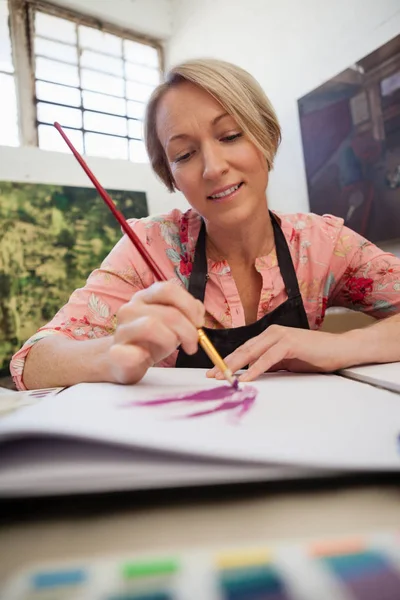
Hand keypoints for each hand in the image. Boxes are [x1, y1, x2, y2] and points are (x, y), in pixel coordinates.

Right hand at [109, 282, 204, 383]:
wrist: (121, 361)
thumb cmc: (150, 340)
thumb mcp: (170, 322)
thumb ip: (186, 311)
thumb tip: (199, 310)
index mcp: (144, 298)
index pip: (168, 289)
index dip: (189, 305)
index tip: (199, 322)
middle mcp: (130, 309)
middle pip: (168, 312)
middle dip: (188, 330)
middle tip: (193, 344)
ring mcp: (121, 330)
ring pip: (151, 326)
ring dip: (171, 340)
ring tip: (174, 350)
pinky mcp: (116, 353)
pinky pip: (128, 352)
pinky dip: (139, 356)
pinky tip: (144, 358)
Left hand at [206, 325, 356, 381]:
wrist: (340, 349)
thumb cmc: (315, 355)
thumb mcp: (286, 361)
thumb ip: (269, 364)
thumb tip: (251, 373)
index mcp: (269, 336)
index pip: (244, 349)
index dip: (227, 361)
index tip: (215, 371)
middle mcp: (272, 333)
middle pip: (243, 350)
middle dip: (225, 363)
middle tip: (211, 375)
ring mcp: (280, 336)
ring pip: (251, 352)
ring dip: (235, 365)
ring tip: (222, 377)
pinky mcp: (290, 343)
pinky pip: (268, 358)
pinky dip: (255, 368)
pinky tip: (246, 377)